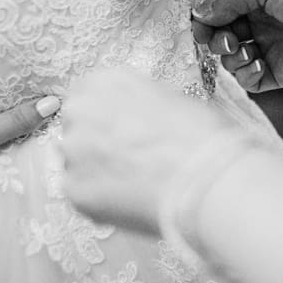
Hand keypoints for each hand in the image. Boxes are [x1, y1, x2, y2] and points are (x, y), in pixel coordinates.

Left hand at [60, 69, 224, 232]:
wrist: (209, 180)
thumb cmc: (204, 137)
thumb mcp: (174, 100)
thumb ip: (142, 106)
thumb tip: (139, 123)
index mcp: (106, 81)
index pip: (89, 96)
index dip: (109, 118)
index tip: (124, 133)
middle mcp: (81, 109)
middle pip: (79, 129)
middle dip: (98, 144)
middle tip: (131, 161)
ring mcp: (73, 151)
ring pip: (78, 163)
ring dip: (99, 172)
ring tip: (137, 185)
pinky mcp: (73, 190)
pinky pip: (83, 195)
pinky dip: (102, 201)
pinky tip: (133, 201)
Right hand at [192, 0, 282, 92]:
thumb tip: (197, 12)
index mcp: (257, 1)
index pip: (219, 13)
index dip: (206, 20)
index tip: (200, 25)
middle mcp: (260, 26)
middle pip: (220, 38)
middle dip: (216, 40)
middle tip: (228, 39)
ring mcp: (268, 50)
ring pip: (231, 61)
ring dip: (231, 57)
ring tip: (247, 50)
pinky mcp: (278, 73)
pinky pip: (249, 81)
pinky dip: (246, 74)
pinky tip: (258, 63)